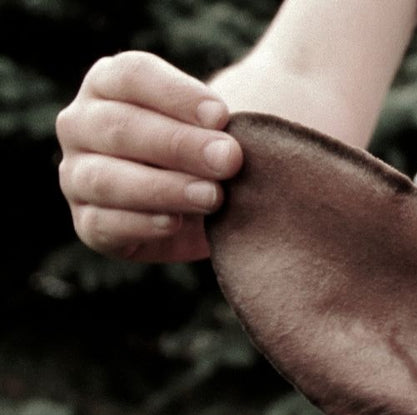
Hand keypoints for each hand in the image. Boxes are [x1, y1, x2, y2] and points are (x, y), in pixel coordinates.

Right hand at [56, 51, 242, 261]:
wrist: (210, 205)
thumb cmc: (213, 150)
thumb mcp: (219, 127)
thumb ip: (219, 125)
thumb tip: (229, 145)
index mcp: (108, 84)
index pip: (131, 75)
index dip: (177, 94)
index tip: (222, 115)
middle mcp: (82, 125)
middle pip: (119, 126)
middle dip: (178, 145)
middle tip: (229, 160)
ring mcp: (76, 175)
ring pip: (106, 179)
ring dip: (163, 188)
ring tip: (212, 196)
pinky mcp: (88, 223)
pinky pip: (102, 225)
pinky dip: (139, 224)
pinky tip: (174, 223)